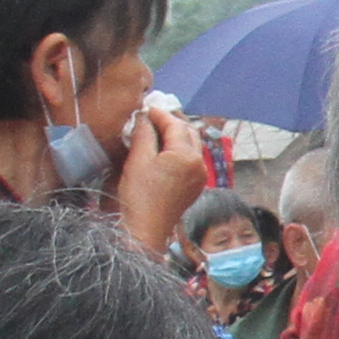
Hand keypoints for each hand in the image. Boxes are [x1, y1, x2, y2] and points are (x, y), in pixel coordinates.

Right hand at [111, 103, 203, 253]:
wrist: (144, 231)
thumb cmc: (138, 196)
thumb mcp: (138, 160)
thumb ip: (144, 134)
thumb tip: (144, 117)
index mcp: (187, 156)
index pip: (175, 125)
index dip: (160, 114)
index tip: (145, 108)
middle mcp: (199, 164)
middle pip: (189, 132)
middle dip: (171, 122)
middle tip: (151, 116)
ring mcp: (200, 177)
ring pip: (192, 145)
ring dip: (177, 135)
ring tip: (156, 129)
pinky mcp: (194, 187)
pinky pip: (191, 159)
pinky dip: (179, 149)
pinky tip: (164, 149)